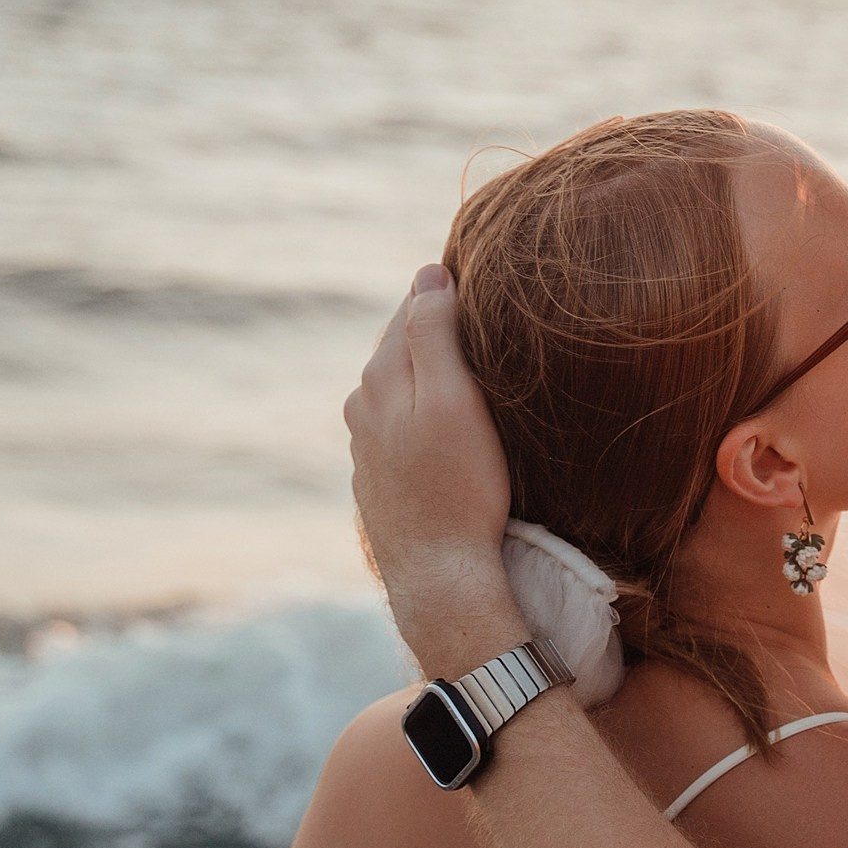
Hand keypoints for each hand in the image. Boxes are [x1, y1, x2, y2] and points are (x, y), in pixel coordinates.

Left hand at [343, 266, 521, 675]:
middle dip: (436, 330)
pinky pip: (402, 429)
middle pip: (402, 348)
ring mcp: (368, 448)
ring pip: (400, 390)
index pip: (411, 310)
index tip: (483, 279)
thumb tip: (428, 273)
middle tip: (485, 317)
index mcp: (379, 378)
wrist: (440, 574)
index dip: (445, 292)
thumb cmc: (460, 485)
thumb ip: (435, 333)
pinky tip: (451, 429)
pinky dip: (426, 415)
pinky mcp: (381, 481)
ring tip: (473, 369)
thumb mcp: (454, 399)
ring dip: (430, 374)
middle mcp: (362, 408)